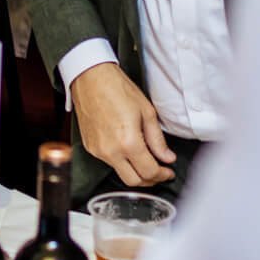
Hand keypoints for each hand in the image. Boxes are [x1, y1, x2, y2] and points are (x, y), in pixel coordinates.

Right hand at [69, 62, 174, 186]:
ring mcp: (98, 150)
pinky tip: (128, 151)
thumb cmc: (117, 89)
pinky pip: (109, 163)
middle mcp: (111, 151)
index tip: (168, 171)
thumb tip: (167, 157)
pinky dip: (122, 162)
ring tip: (146, 160)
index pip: (149, 171)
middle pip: (134, 181)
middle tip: (160, 172)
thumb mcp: (147, 112)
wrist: (90, 78)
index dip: (163, 175)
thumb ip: (157, 139)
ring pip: (120, 174)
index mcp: (128, 142)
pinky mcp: (90, 147)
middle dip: (150, 180)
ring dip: (135, 172)